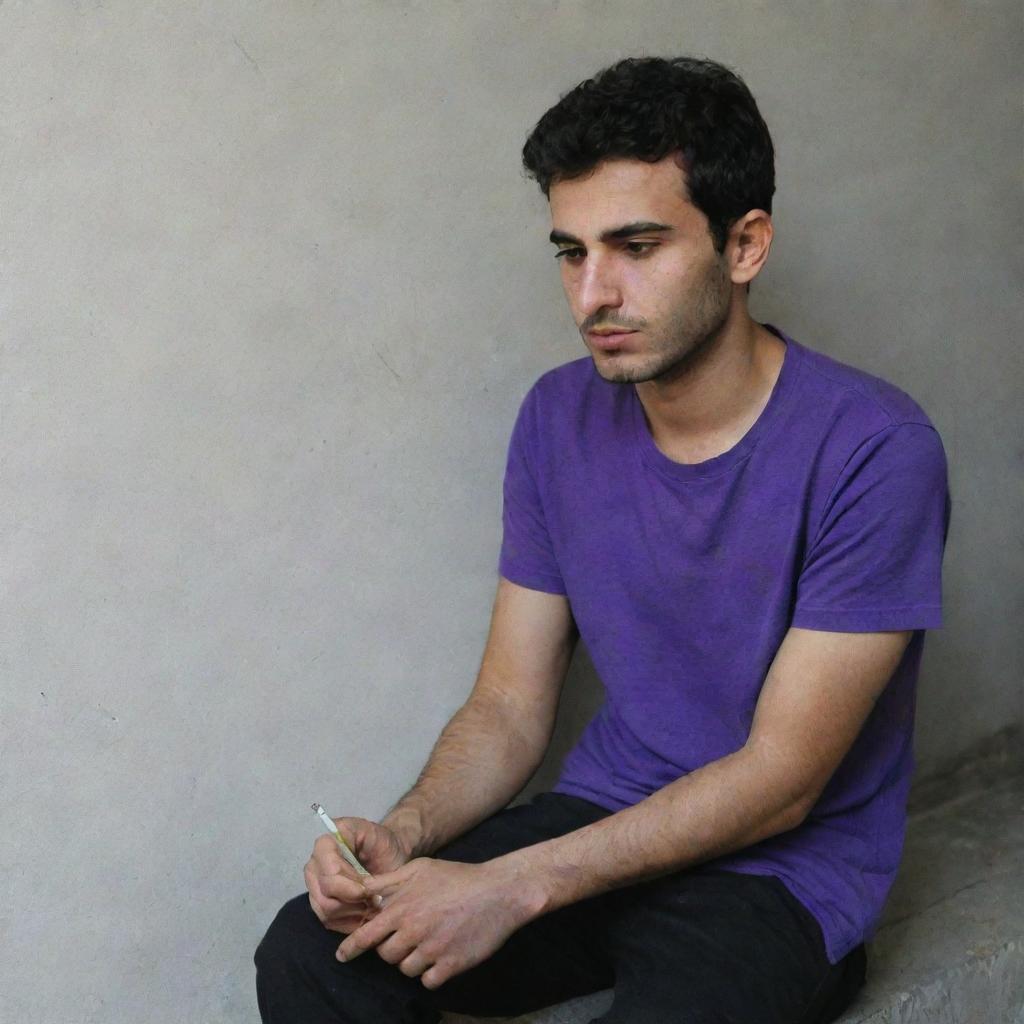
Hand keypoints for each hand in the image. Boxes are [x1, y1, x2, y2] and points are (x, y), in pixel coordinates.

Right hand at [305, 817, 409, 934]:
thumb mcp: (375, 833)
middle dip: (355, 901)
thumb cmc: (381, 843)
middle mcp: (314, 867)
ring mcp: (315, 888)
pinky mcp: (320, 906)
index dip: (351, 886)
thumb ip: (363, 847)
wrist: (385, 854)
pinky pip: (330, 922)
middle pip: (326, 897)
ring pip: (327, 913)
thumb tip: (356, 876)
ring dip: (354, 912)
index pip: (330, 875)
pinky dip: (351, 921)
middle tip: (375, 898)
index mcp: (324, 846)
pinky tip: (366, 911)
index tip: (371, 887)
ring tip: (372, 903)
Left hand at [331, 856, 547, 989]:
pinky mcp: (451, 965)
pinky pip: (428, 981)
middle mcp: (413, 931)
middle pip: (386, 955)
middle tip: (408, 935)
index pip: (366, 936)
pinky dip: (431, 973)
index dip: (350, 948)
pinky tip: (440, 956)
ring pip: (406, 969)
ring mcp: (432, 951)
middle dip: (392, 948)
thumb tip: (362, 889)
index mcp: (402, 909)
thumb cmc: (457, 876)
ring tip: (428, 942)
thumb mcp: (420, 868)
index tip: (342, 956)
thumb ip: (389, 881)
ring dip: (412, 960)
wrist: (498, 891)